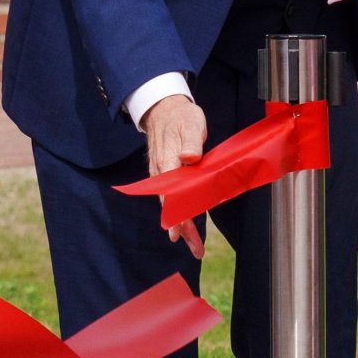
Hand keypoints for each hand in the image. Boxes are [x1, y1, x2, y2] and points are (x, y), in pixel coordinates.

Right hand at [141, 93, 206, 257]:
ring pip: (171, 205)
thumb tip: (189, 158)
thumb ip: (191, 142)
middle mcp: (162, 172)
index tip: (178, 232)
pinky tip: (187, 225)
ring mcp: (163, 175)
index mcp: (168, 161)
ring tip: (193, 245)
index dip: (176, 214)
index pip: (171, 194)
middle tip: (195, 249)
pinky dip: (181, 212)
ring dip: (182, 225)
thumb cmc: (180, 116)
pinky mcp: (167, 175)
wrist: (164, 109)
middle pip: (171, 206)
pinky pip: (173, 198)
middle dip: (182, 228)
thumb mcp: (190, 123)